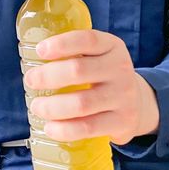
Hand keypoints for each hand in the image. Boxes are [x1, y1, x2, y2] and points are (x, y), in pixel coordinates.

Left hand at [24, 29, 159, 144]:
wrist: (138, 103)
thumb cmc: (104, 75)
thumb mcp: (99, 55)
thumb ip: (75, 52)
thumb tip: (32, 56)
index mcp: (112, 46)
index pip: (88, 40)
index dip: (62, 44)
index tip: (40, 50)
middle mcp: (121, 69)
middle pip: (78, 70)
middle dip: (48, 76)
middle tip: (30, 80)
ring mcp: (123, 96)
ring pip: (81, 103)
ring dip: (52, 106)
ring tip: (36, 106)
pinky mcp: (122, 122)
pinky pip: (88, 128)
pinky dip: (64, 129)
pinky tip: (50, 127)